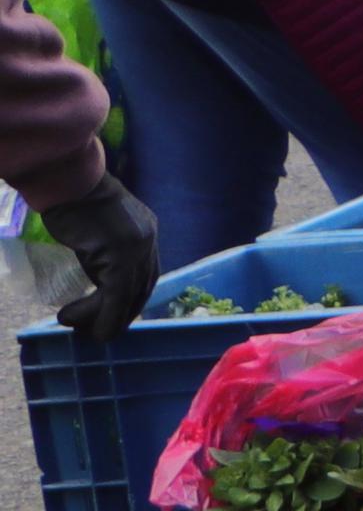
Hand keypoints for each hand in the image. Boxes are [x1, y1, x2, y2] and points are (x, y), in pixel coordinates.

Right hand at [42, 176, 158, 337]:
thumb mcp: (96, 228)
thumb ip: (104, 250)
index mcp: (146, 230)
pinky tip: (72, 319)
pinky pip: (115, 296)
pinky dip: (99, 314)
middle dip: (121, 313)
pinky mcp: (121, 257)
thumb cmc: (71, 198)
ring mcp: (137, 249)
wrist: (67, 180)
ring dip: (102, 318)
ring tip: (75, 326)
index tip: (111, 314)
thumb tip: (98, 275)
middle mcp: (148, 241)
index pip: (146, 274)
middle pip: (141, 288)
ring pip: (126, 296)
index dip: (130, 298)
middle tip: (97, 331)